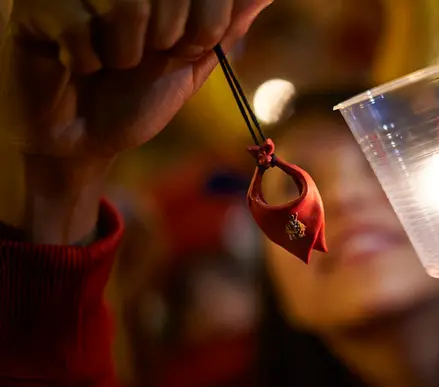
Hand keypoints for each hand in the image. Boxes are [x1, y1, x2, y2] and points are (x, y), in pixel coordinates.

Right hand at [0, 0, 272, 242]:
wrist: (84, 141)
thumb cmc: (135, 97)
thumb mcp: (191, 62)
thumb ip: (225, 25)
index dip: (207, 25)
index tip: (185, 48)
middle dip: (172, 39)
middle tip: (144, 59)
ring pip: (129, 7)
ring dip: (127, 54)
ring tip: (108, 63)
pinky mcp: (34, 7)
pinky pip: (79, 28)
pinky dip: (85, 60)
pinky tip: (74, 65)